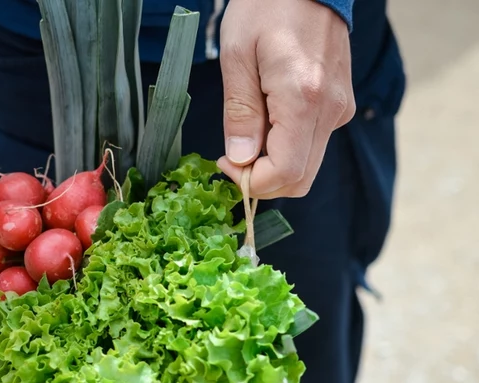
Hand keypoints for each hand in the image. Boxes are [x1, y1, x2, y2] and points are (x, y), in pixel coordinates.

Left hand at [216, 0, 355, 198]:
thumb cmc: (266, 9)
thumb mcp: (237, 57)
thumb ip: (240, 113)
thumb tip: (241, 160)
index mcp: (304, 99)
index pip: (286, 172)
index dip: (252, 182)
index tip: (226, 163)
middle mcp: (331, 111)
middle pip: (301, 179)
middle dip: (262, 181)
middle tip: (232, 158)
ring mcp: (339, 110)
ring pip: (307, 165)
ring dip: (272, 164)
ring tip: (248, 131)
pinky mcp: (339, 106)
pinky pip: (312, 144)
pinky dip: (285, 147)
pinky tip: (266, 119)